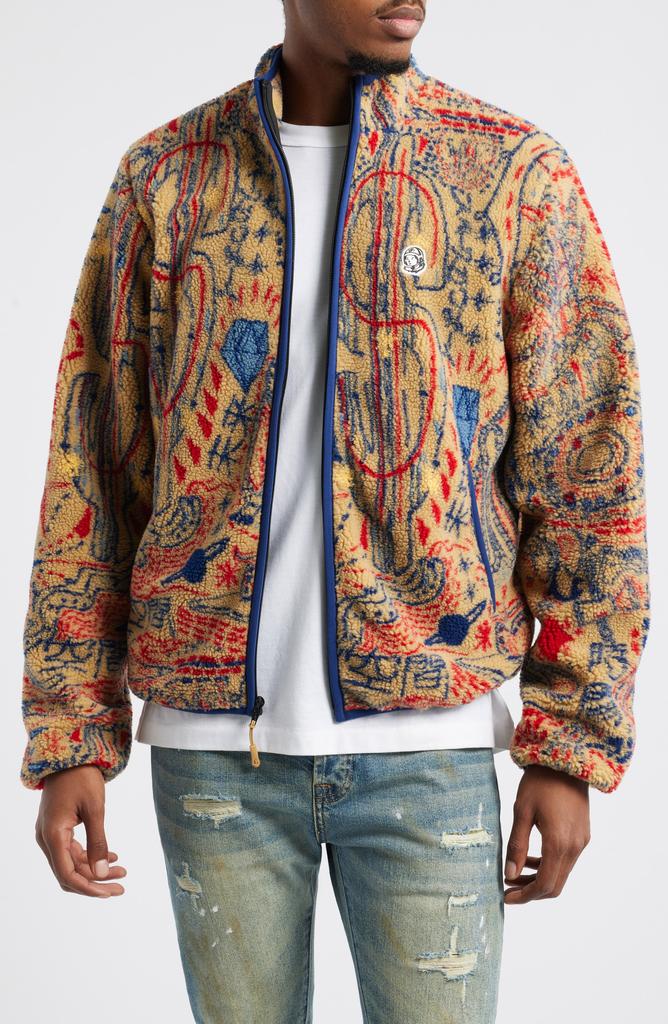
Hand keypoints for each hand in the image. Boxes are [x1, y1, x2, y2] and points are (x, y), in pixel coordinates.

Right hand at [35, 764, 125, 897]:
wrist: (69, 754)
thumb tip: (103, 874)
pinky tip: (112, 857)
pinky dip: (90, 857)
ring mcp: (50, 834)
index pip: (67, 874)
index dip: (89, 888)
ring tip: (122, 871)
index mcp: (53, 835)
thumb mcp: (95, 809)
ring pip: (72, 864)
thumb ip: (98, 843)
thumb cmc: (81, 777)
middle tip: (121, 887)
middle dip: (95, 883)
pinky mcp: (57, 829)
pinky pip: (72, 851)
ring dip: (95, 870)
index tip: (111, 892)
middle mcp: (47, 839)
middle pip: (69, 874)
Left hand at [504, 764, 589, 903]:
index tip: (506, 898)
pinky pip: (566, 860)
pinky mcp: (582, 835)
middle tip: (508, 888)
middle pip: (555, 885)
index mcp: (559, 843)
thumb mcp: (522, 812)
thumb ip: (516, 846)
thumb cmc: (540, 782)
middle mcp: (575, 847)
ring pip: (561, 874)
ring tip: (514, 873)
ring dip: (539, 878)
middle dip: (531, 891)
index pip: (545, 885)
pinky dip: (549, 865)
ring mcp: (581, 842)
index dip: (525, 896)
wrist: (566, 760)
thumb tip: (509, 875)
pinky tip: (530, 857)